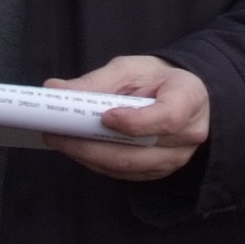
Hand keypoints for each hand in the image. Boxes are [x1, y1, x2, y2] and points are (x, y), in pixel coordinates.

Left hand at [46, 55, 208, 181]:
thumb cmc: (157, 78)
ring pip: (126, 167)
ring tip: (59, 140)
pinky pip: (123, 174)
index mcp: (189, 99)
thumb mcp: (131, 68)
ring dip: (87, 156)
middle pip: (137, 152)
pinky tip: (77, 149)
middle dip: (90, 146)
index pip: (167, 118)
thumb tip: (55, 89)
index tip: (105, 117)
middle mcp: (187, 135)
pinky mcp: (158, 172)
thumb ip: (96, 81)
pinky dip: (96, 162)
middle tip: (56, 133)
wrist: (181, 96)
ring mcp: (175, 159)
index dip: (135, 122)